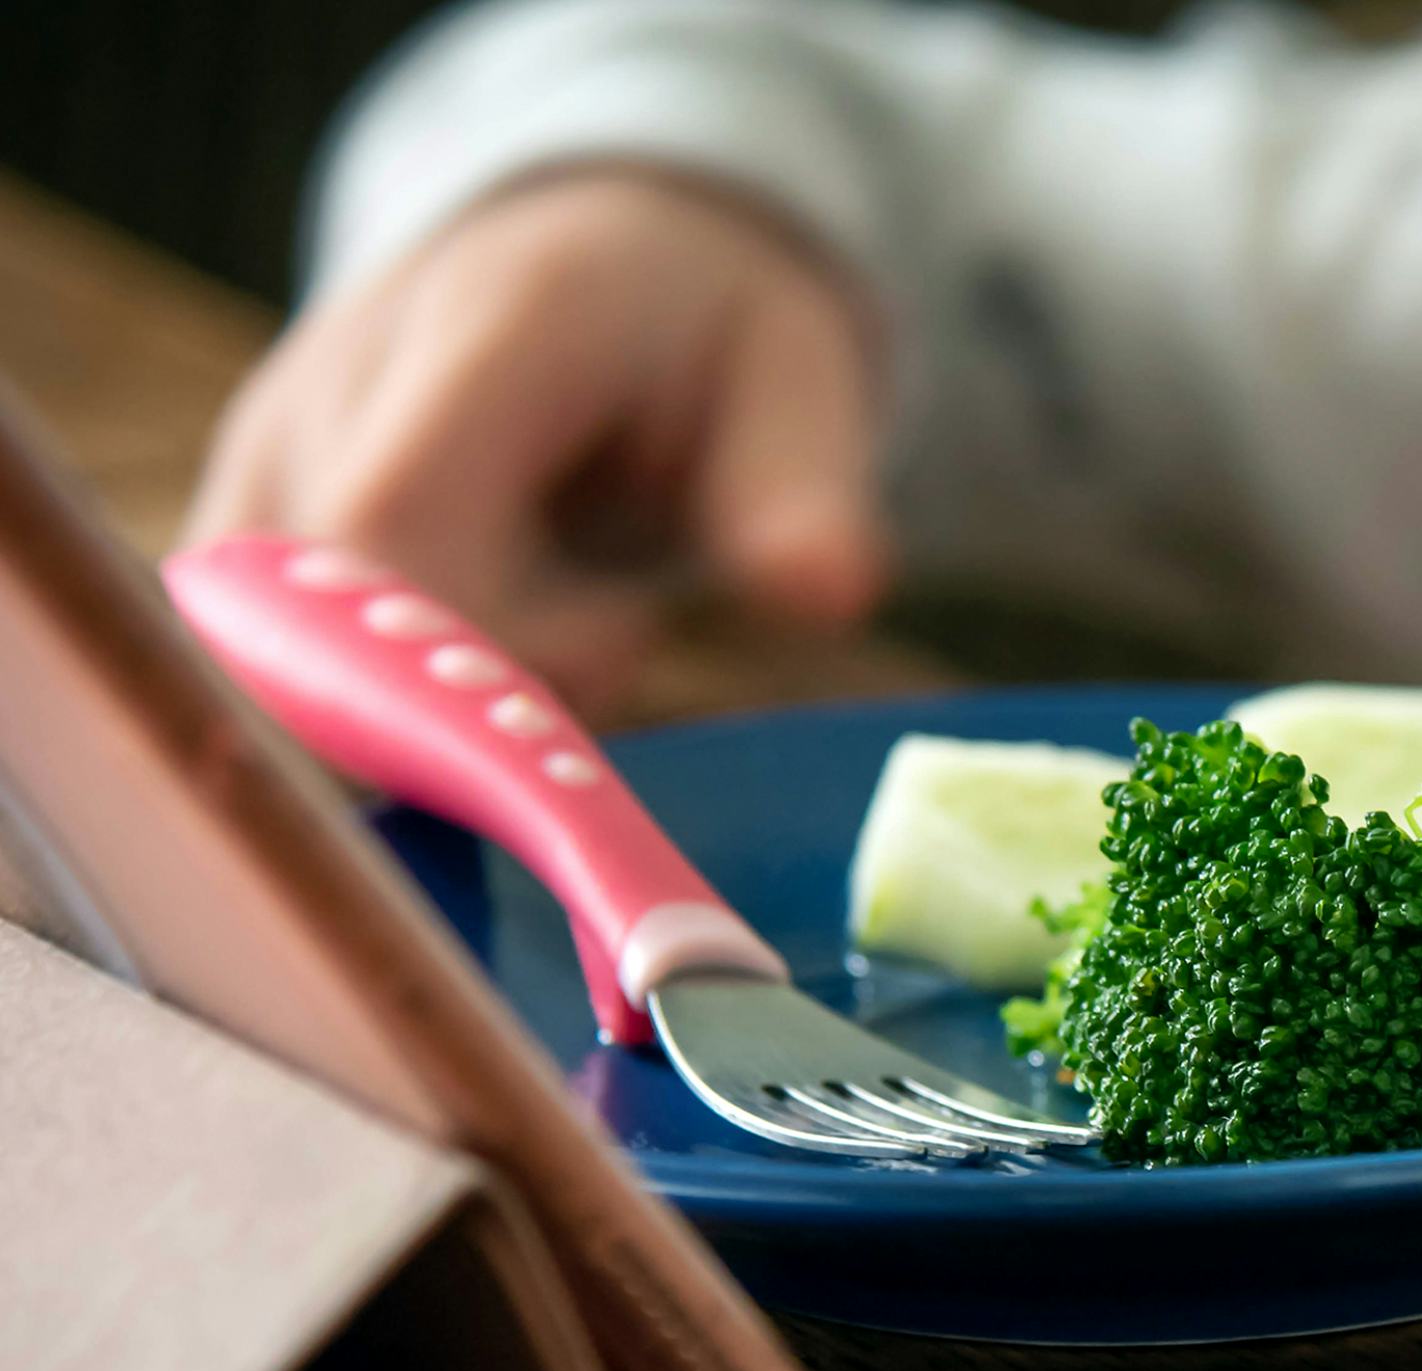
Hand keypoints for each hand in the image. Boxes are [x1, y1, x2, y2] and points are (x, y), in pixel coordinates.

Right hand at [188, 168, 891, 713]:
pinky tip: (490, 647)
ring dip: (427, 704)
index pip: (393, 521)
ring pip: (286, 660)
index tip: (618, 659)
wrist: (600, 264)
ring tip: (569, 619)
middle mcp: (330, 384)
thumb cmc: (702, 330)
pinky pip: (273, 664)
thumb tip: (827, 591)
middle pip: (324, 616)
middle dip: (472, 694)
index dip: (469, 654)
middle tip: (619, 639)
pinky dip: (382, 702)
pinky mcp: (241, 532)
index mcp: (476, 328)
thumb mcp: (797, 380)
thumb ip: (800, 489)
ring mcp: (264, 459)